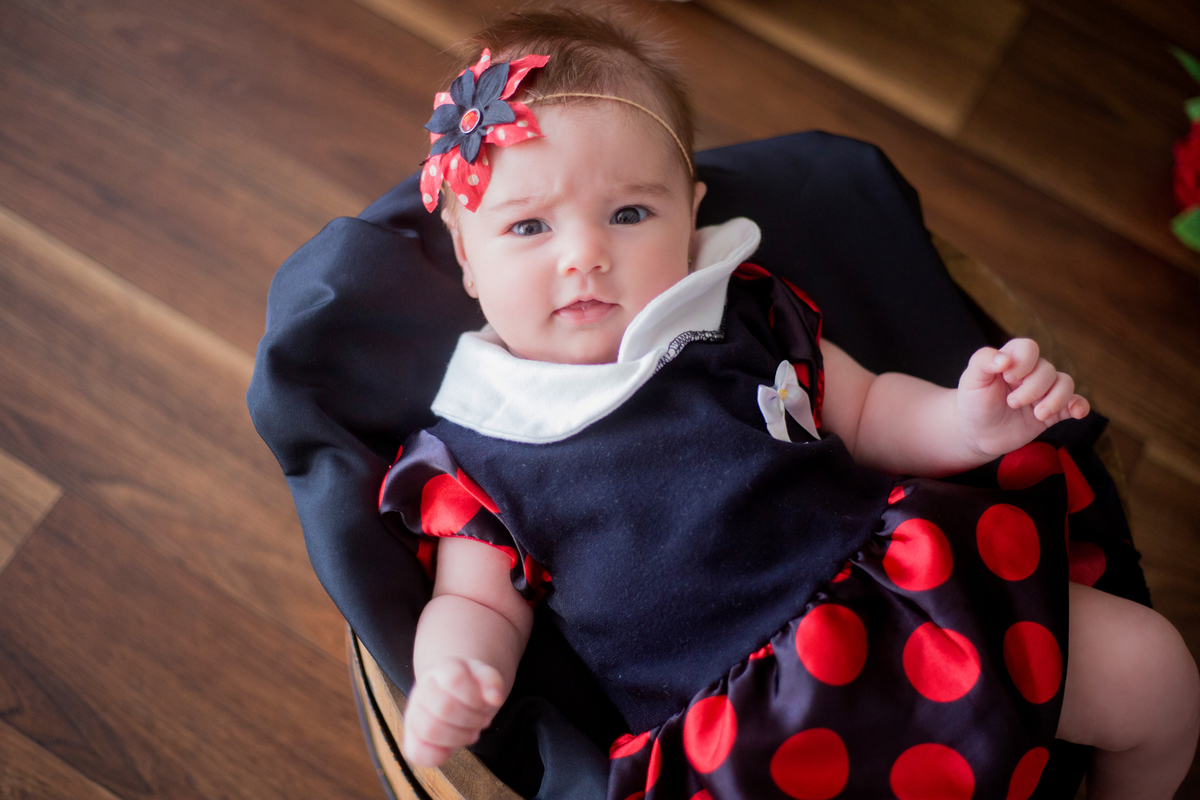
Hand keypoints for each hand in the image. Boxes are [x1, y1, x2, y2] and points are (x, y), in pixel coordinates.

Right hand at [402, 657, 505, 767]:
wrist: (451, 694)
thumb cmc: (471, 687)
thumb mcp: (485, 678)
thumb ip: (493, 682)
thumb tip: (495, 698)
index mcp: (443, 669)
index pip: (455, 679)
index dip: (475, 697)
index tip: (483, 703)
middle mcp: (423, 689)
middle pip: (444, 707)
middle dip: (472, 719)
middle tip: (482, 720)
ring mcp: (414, 713)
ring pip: (430, 730)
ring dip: (459, 737)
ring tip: (471, 732)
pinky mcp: (411, 738)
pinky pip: (416, 753)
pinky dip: (440, 755)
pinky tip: (453, 747)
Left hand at [957, 339, 1089, 457]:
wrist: (975, 434)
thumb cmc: (972, 402)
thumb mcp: (970, 380)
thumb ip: (983, 361)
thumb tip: (1005, 359)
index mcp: (1012, 360)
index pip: (1029, 347)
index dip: (1024, 361)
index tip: (1007, 377)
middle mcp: (1031, 373)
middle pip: (1047, 370)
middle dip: (1032, 389)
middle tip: (1011, 403)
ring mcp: (1043, 393)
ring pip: (1065, 384)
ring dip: (1056, 399)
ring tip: (1037, 415)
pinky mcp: (1052, 412)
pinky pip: (1075, 403)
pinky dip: (1080, 406)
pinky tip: (1077, 413)